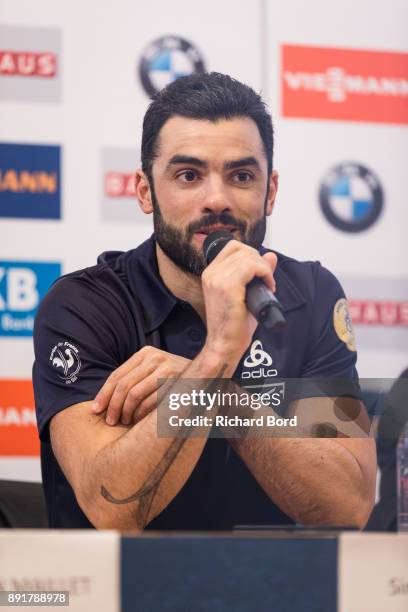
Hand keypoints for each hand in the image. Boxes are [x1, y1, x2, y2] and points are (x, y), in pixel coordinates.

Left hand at [92, 346, 190, 425]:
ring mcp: (167, 369)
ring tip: (125, 421)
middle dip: (113, 406)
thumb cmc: (175, 380)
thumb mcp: (154, 372)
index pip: (117, 375)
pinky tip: (139, 421)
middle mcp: (155, 357)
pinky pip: (151, 403)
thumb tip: (103, 401)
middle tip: (110, 421)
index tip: (96, 410)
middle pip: (123, 386)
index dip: (104, 394)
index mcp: (145, 353)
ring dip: (127, 412)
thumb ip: (135, 379)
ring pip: (135, 395)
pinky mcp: (176, 383)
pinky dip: (142, 415)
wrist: (209, 377)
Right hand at [202, 240, 276, 363]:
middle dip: (260, 261)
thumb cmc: (233, 325)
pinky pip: (252, 267)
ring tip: (268, 286)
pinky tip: (268, 287)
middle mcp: (211, 273)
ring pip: (249, 257)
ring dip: (264, 269)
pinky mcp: (228, 287)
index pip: (233, 247)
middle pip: (242, 249)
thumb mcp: (247, 294)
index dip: (252, 255)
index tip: (260, 272)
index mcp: (211, 273)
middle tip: (266, 280)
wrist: (224, 345)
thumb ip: (257, 273)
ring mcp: (217, 279)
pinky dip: (265, 274)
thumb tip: (271, 256)